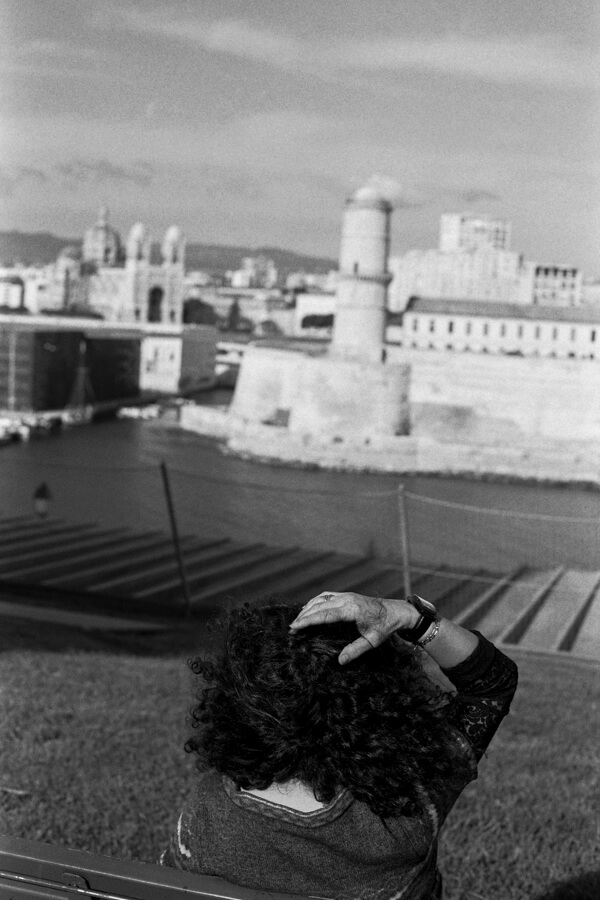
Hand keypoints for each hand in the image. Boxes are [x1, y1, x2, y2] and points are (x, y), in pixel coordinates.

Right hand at [289, 591, 420, 664]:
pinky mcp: (347, 595)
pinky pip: (326, 596)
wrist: (396, 611)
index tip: (294, 627)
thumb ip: (355, 650)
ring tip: (297, 620)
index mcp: (351, 610)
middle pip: (319, 606)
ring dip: (307, 608)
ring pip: (321, 599)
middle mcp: (347, 599)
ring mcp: (346, 595)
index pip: (324, 614)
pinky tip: (309, 608)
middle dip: (303, 616)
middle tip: (291, 628)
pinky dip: (315, 602)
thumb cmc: (385, 627)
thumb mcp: (372, 641)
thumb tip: (340, 661)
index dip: (307, 621)